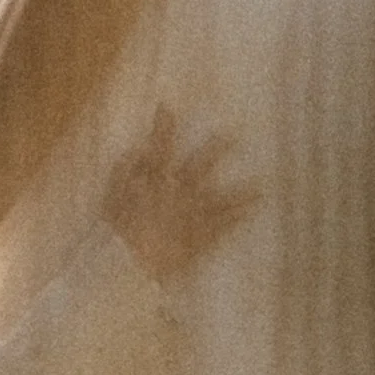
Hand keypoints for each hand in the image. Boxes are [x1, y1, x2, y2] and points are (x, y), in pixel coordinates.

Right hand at [102, 106, 261, 283]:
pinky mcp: (202, 236)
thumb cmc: (116, 237)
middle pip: (200, 165)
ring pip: (222, 198)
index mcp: (153, 182)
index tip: (167, 106)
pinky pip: (225, 225)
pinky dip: (239, 217)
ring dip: (243, 191)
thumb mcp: (111, 201)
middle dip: (217, 148)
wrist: (133, 268)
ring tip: (263, 185)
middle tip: (236, 133)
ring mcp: (194, 214)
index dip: (162, 125)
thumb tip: (136, 149)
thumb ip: (122, 173)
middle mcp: (178, 192)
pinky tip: (255, 208)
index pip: (158, 147)